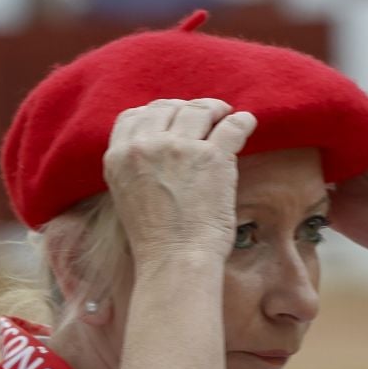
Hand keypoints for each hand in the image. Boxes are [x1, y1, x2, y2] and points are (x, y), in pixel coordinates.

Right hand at [103, 98, 257, 266]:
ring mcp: (179, 148)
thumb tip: (157, 141)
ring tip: (225, 116)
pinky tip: (248, 122)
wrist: (174, 260)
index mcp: (119, 155)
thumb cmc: (154, 237)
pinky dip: (243, 121)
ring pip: (199, 111)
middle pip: (167, 108)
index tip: (172, 117)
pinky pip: (232, 126)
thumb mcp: (126, 193)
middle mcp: (146, 146)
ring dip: (214, 110)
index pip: (134, 115)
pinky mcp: (212, 157)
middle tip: (205, 115)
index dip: (156, 112)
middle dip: (186, 108)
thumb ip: (135, 164)